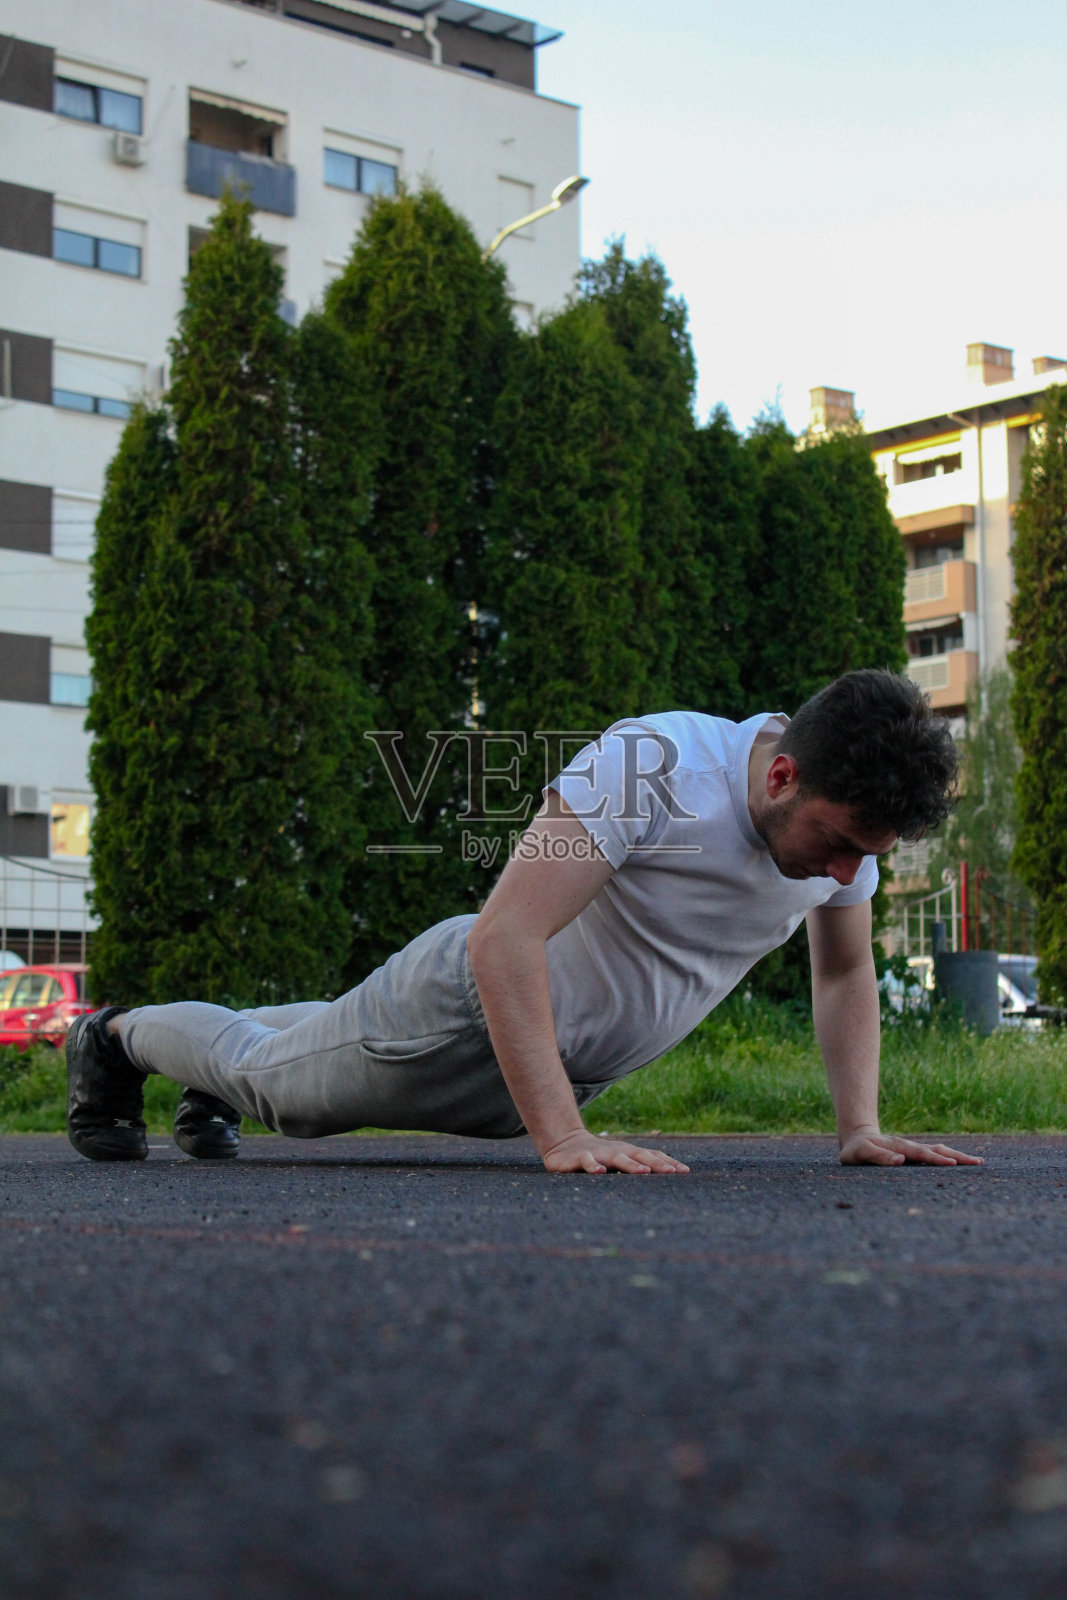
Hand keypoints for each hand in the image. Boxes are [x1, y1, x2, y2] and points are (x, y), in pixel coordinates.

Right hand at [541, 1130, 689, 1175]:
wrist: (565, 1143)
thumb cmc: (600, 1157)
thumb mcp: (620, 1161)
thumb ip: (638, 1168)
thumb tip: (667, 1178)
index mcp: (629, 1152)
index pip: (653, 1156)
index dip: (669, 1163)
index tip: (686, 1172)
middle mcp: (618, 1151)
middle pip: (640, 1155)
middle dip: (657, 1164)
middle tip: (673, 1173)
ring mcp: (600, 1153)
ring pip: (617, 1158)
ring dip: (631, 1164)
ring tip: (644, 1172)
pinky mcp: (580, 1157)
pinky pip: (588, 1161)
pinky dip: (594, 1166)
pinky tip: (600, 1172)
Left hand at [839, 1127, 983, 1166]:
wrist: (858, 1138)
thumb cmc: (857, 1150)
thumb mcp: (860, 1154)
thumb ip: (878, 1157)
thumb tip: (901, 1161)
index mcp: (898, 1148)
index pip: (920, 1154)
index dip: (935, 1159)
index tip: (951, 1163)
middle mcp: (909, 1148)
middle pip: (936, 1151)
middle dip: (956, 1157)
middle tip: (977, 1163)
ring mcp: (914, 1150)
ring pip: (939, 1151)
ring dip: (957, 1156)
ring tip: (978, 1162)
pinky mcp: (916, 1154)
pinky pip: (936, 1154)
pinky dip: (951, 1157)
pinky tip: (965, 1163)